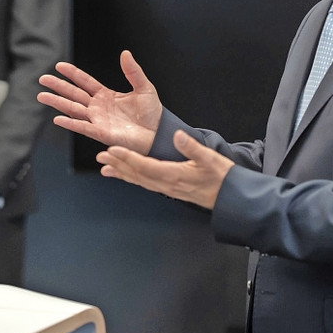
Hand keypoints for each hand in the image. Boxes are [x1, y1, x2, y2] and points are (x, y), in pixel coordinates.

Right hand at [37, 50, 161, 154]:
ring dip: (57, 103)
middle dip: (58, 87)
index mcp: (106, 95)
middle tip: (42, 79)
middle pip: (74, 94)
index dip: (72, 74)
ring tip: (41, 96)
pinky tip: (57, 118)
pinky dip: (70, 123)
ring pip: (73, 109)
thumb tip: (125, 53)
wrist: (159, 133)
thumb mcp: (144, 87)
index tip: (59, 65)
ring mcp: (98, 121)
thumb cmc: (152, 113)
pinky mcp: (101, 134)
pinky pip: (83, 127)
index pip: (85, 82)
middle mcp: (98, 108)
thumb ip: (133, 71)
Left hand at [98, 130, 234, 209]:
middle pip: (138, 174)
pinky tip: (123, 175)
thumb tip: (178, 136)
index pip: (145, 165)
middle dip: (119, 164)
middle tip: (101, 156)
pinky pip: (145, 184)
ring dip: (122, 173)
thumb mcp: (210, 158)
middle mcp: (167, 184)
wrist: (230, 197)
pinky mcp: (169, 189)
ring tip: (105, 166)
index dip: (128, 158)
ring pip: (139, 180)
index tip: (113, 150)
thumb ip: (192, 147)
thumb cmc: (222, 177)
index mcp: (175, 174)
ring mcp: (167, 188)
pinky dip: (132, 179)